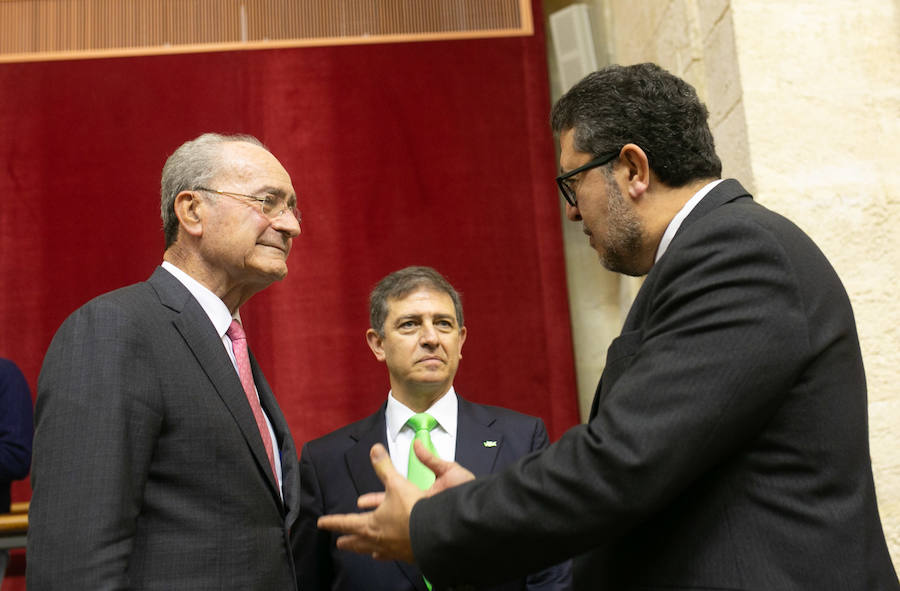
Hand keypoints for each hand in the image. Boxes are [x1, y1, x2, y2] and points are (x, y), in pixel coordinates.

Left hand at [317, 442, 474, 561]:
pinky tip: (384, 555)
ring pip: (372, 550)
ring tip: (361, 550)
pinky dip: (384, 554)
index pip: (346, 522)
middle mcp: (378, 539)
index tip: (322, 523)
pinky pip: (389, 555)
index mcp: (371, 523)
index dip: (333, 522)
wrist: (435, 533)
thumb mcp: (397, 484)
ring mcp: (391, 549)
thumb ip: (384, 467)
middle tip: (340, 543)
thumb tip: (374, 449)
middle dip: (348, 540)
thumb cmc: (413, 510)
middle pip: (357, 541)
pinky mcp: (405, 554)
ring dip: (364, 549)